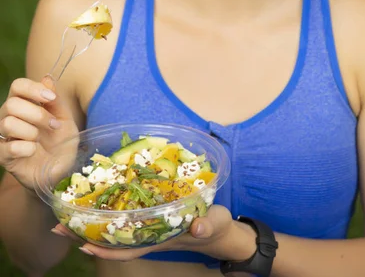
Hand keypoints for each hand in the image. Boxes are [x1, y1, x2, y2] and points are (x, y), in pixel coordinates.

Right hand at [0, 75, 78, 191]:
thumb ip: (55, 101)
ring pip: (7, 123)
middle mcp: (10, 117)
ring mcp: (4, 137)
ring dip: (31, 131)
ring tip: (40, 140)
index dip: (32, 88)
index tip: (50, 99)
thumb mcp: (65, 120)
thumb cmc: (61, 143)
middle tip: (54, 126)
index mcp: (25, 104)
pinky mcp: (3, 156)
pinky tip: (33, 152)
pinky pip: (8, 147)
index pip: (17, 86)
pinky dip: (25, 148)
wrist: (60, 172)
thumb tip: (47, 78)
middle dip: (37, 114)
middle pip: (11, 104)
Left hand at [52, 205, 254, 261]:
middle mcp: (149, 233)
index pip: (128, 248)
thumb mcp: (215, 224)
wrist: (220, 229)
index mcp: (160, 238)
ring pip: (116, 227)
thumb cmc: (216, 227)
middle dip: (86, 234)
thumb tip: (198, 226)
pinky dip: (111, 210)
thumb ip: (208, 225)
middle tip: (59, 226)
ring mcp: (149, 225)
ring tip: (68, 214)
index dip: (105, 248)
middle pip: (113, 239)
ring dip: (92, 222)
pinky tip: (99, 201)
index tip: (83, 245)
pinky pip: (126, 215)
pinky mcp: (152, 214)